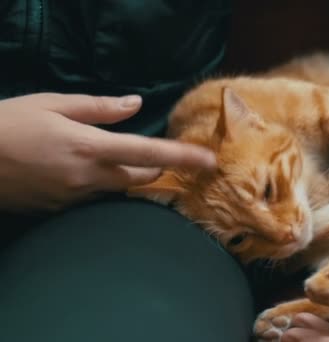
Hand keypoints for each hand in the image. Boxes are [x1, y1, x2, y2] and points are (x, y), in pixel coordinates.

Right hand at [0, 93, 215, 211]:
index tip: (209, 161)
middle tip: (158, 153)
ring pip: (119, 189)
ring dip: (127, 175)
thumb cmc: (9, 124)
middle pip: (141, 177)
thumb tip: (137, 104)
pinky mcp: (62, 210)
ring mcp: (75, 198)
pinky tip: (82, 170)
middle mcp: (88, 178)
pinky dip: (101, 184)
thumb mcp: (53, 104)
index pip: (149, 153)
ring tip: (113, 157)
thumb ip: (100, 108)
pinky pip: (95, 198)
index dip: (182, 157)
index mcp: (89, 147)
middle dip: (156, 166)